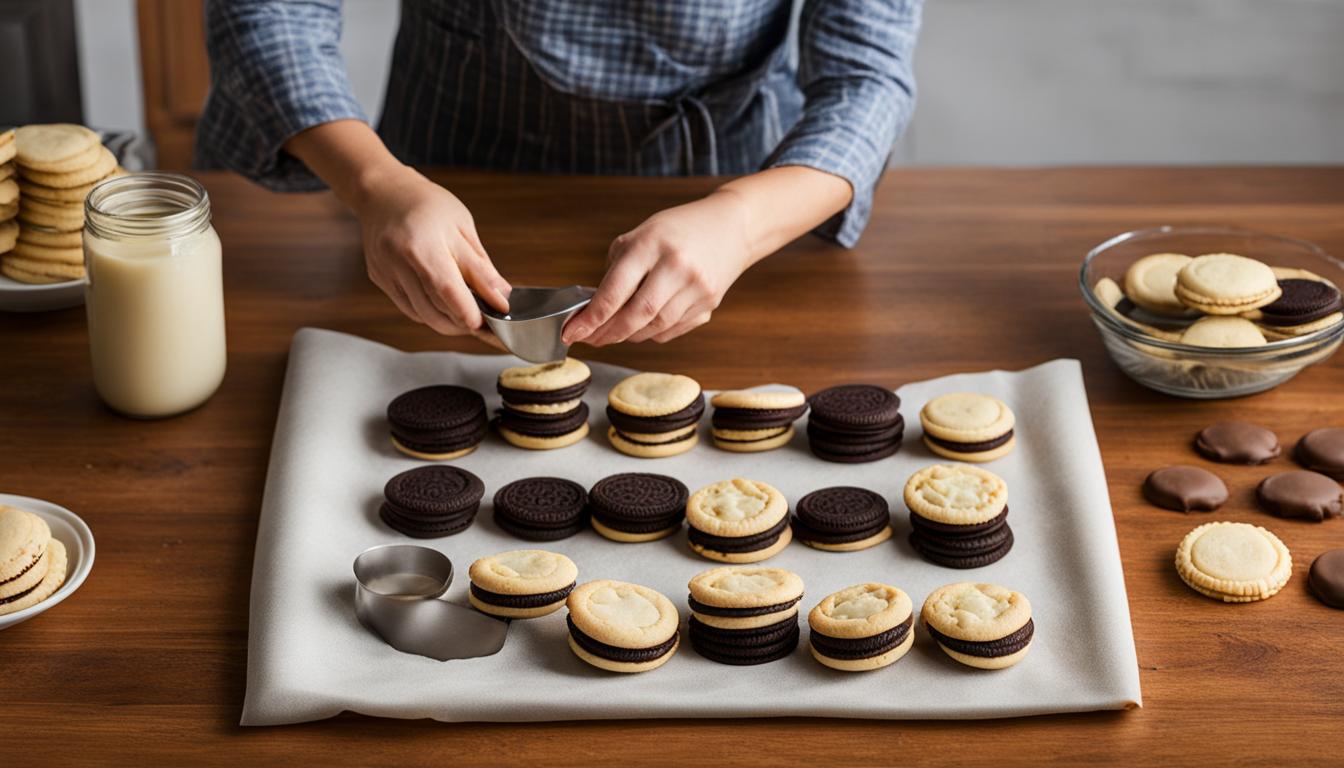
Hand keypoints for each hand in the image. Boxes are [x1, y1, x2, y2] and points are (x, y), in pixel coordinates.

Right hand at [352, 164, 510, 338]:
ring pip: (421, 315)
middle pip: (433, 310)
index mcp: (421, 244)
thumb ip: (480, 267)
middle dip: (462, 323)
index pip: (447, 290)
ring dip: (448, 322)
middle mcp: (397, 261)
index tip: (489, 323)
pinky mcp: (380, 280)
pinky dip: (431, 313)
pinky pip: (409, 308)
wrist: (383, 192)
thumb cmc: (427, 204)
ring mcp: (385, 273)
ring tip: (468, 314)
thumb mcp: (462, 227)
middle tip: (485, 322)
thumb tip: (502, 298)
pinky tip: (444, 304)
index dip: (469, 313)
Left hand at [563, 190, 752, 345]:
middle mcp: (676, 266)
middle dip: (607, 333)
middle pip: (635, 315)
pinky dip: (652, 333)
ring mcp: (696, 288)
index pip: (615, 291)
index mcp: (651, 244)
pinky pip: (672, 329)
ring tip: (612, 333)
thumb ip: (618, 268)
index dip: (590, 318)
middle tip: (590, 339)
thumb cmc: (679, 229)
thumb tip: (595, 309)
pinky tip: (641, 328)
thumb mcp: (642, 233)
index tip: (572, 332)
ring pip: (654, 327)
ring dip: (628, 335)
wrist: (733, 227)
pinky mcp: (710, 304)